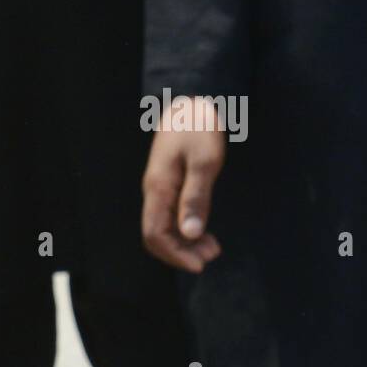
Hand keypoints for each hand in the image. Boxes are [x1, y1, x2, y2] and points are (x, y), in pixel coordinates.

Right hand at [141, 96, 225, 272]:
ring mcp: (159, 190)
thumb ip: (196, 198)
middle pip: (156, 236)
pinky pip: (170, 216)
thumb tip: (190, 234)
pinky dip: (186, 229)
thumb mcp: (204, 161)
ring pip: (163, 228)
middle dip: (180, 253)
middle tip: (210, 258)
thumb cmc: (198, 127)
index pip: (156, 234)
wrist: (190, 101)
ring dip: (184, 243)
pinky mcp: (168, 186)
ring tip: (212, 248)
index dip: (175, 254)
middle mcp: (154, 193)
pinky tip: (204, 232)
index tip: (200, 264)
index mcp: (159, 189)